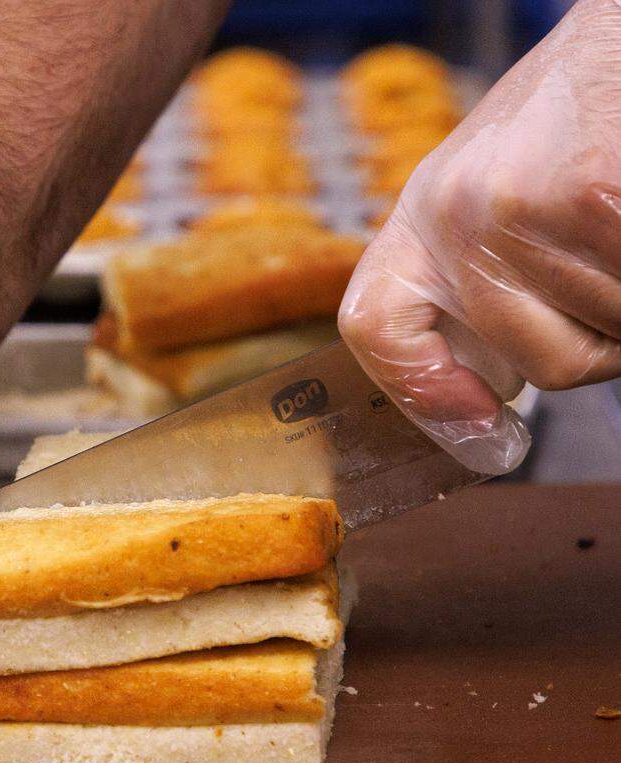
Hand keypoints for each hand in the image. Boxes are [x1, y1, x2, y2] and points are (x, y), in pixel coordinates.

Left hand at [339, 0, 620, 473]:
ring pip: (610, 338)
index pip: (377, 325)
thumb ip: (481, 272)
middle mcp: (453, 215)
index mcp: (424, 216)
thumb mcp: (496, 189)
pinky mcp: (594, 198)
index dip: (421, 395)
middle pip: (547, 365)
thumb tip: (488, 385)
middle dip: (605, 341)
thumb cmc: (578, 116)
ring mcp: (517, 209)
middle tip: (616, 272)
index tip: (482, 434)